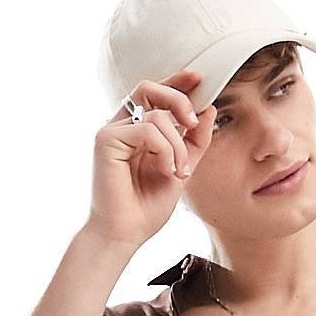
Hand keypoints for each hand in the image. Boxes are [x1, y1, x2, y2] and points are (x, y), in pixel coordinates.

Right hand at [89, 69, 216, 250]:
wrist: (126, 235)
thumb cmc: (146, 209)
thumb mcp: (181, 169)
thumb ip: (194, 141)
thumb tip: (209, 110)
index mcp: (136, 130)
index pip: (154, 95)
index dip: (176, 82)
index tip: (199, 79)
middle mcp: (121, 126)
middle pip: (149, 88)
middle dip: (178, 99)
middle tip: (193, 121)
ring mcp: (111, 131)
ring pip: (156, 115)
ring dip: (178, 144)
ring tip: (179, 172)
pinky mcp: (106, 140)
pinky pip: (147, 130)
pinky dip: (165, 150)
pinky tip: (166, 171)